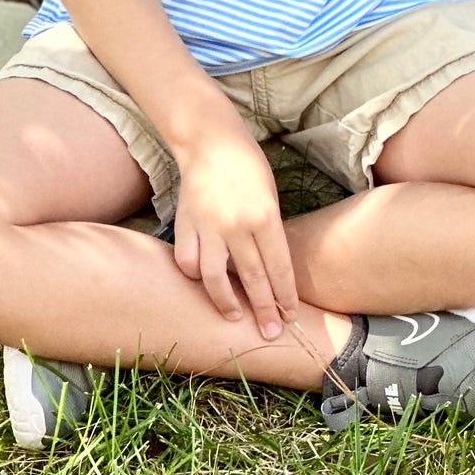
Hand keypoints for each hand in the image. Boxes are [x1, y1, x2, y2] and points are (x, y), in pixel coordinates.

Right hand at [167, 111, 298, 339]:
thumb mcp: (271, 196)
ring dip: (226, 303)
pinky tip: (204, 285)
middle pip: (252, 278)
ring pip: (215, 278)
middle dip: (263, 309)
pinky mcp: (185, 225)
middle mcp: (236, 225)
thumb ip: (269, 233)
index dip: (284, 296)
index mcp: (265, 216)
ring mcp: (208, 227)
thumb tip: (271, 272)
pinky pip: (188, 261)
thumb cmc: (248, 167)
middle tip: (270, 332)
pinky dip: (195, 276)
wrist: (211, 142)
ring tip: (234, 317)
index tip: (289, 317)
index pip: (278, 267)